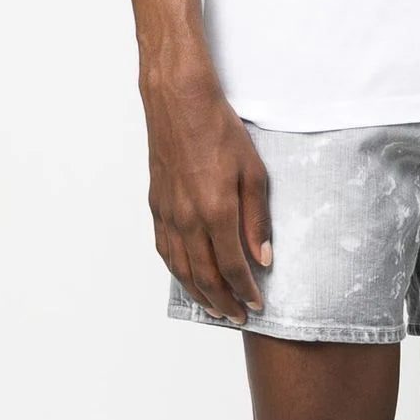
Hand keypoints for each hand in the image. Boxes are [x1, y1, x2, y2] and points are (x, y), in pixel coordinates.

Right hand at [143, 77, 271, 322]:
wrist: (180, 103)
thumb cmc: (220, 130)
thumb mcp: (254, 171)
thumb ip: (257, 218)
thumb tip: (263, 257)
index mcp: (216, 211)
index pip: (232, 267)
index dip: (246, 290)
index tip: (258, 303)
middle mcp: (188, 220)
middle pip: (205, 277)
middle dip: (224, 302)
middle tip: (238, 316)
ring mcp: (168, 214)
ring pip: (182, 270)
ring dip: (199, 294)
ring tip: (215, 308)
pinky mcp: (156, 206)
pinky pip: (165, 250)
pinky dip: (177, 272)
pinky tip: (187, 277)